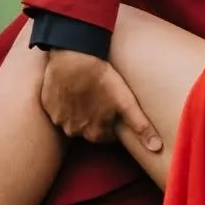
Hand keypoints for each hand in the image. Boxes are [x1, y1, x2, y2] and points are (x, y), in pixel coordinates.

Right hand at [39, 50, 163, 150]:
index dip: (112, 122)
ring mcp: (58, 118)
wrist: (74, 56)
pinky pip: (57, 108)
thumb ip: (141, 127)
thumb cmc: (102, 79)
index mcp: (94, 134)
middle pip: (88, 128)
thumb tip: (156, 148)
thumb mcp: (126, 103)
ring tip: (86, 92)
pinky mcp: (47, 104)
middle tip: (100, 97)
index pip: (107, 136)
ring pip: (71, 119)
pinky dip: (63, 101)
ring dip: (78, 110)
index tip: (113, 108)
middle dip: (95, 117)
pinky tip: (71, 89)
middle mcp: (73, 131)